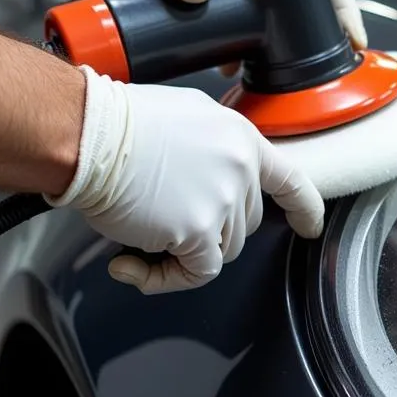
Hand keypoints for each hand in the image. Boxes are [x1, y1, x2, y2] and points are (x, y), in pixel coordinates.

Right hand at [45, 66, 324, 293]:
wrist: (87, 133)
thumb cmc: (118, 124)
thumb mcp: (187, 119)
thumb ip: (213, 150)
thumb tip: (212, 179)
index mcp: (241, 139)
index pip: (289, 180)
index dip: (303, 208)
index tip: (309, 226)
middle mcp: (241, 170)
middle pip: (246, 223)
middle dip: (211, 228)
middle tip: (165, 216)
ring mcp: (224, 200)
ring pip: (224, 249)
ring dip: (185, 251)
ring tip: (143, 230)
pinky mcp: (199, 230)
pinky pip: (197, 272)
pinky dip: (166, 278)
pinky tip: (132, 265)